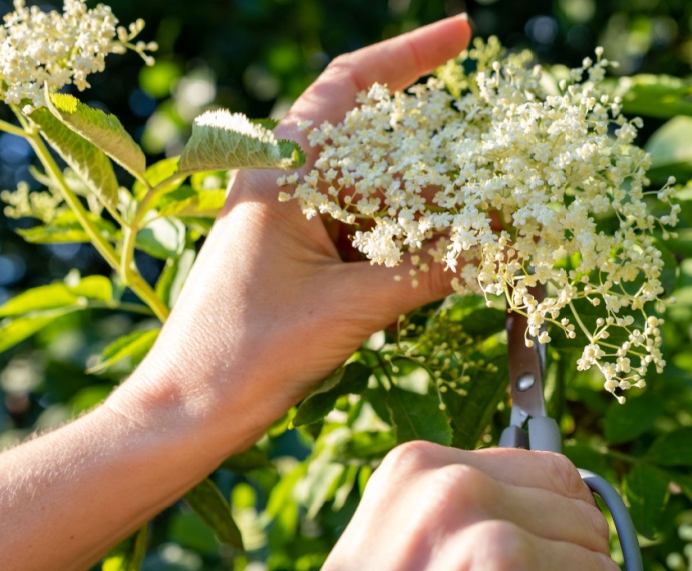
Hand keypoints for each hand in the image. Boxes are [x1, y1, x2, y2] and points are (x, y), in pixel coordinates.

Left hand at [107, 17, 471, 451]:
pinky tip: (445, 255)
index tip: (465, 33)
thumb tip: (501, 246)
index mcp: (280, 170)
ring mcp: (289, 218)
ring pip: (374, 188)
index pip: (350, 84)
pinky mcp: (297, 255)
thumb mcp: (351, 306)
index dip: (410, 54)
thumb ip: (429, 270)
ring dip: (426, 202)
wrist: (190, 411)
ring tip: (481, 218)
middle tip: (495, 159)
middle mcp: (282, 181)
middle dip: (437, 148)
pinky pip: (364, 228)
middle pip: (374, 138)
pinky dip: (405, 237)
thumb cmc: (249, 352)